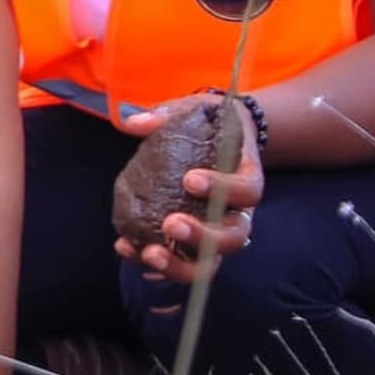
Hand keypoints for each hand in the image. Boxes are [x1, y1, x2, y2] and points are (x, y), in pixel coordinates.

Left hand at [112, 97, 262, 284]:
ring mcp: (218, 233)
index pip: (247, 191)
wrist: (220, 138)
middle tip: (170, 225)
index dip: (223, 189)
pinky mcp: (195, 245)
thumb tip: (134, 122)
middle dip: (203, 237)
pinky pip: (182, 262)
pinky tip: (127, 249)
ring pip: (212, 262)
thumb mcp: (194, 111)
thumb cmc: (209, 126)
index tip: (189, 179)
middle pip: (234, 237)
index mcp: (246, 178)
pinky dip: (155, 263)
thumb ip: (168, 114)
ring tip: (149, 253)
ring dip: (181, 264)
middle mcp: (239, 213)